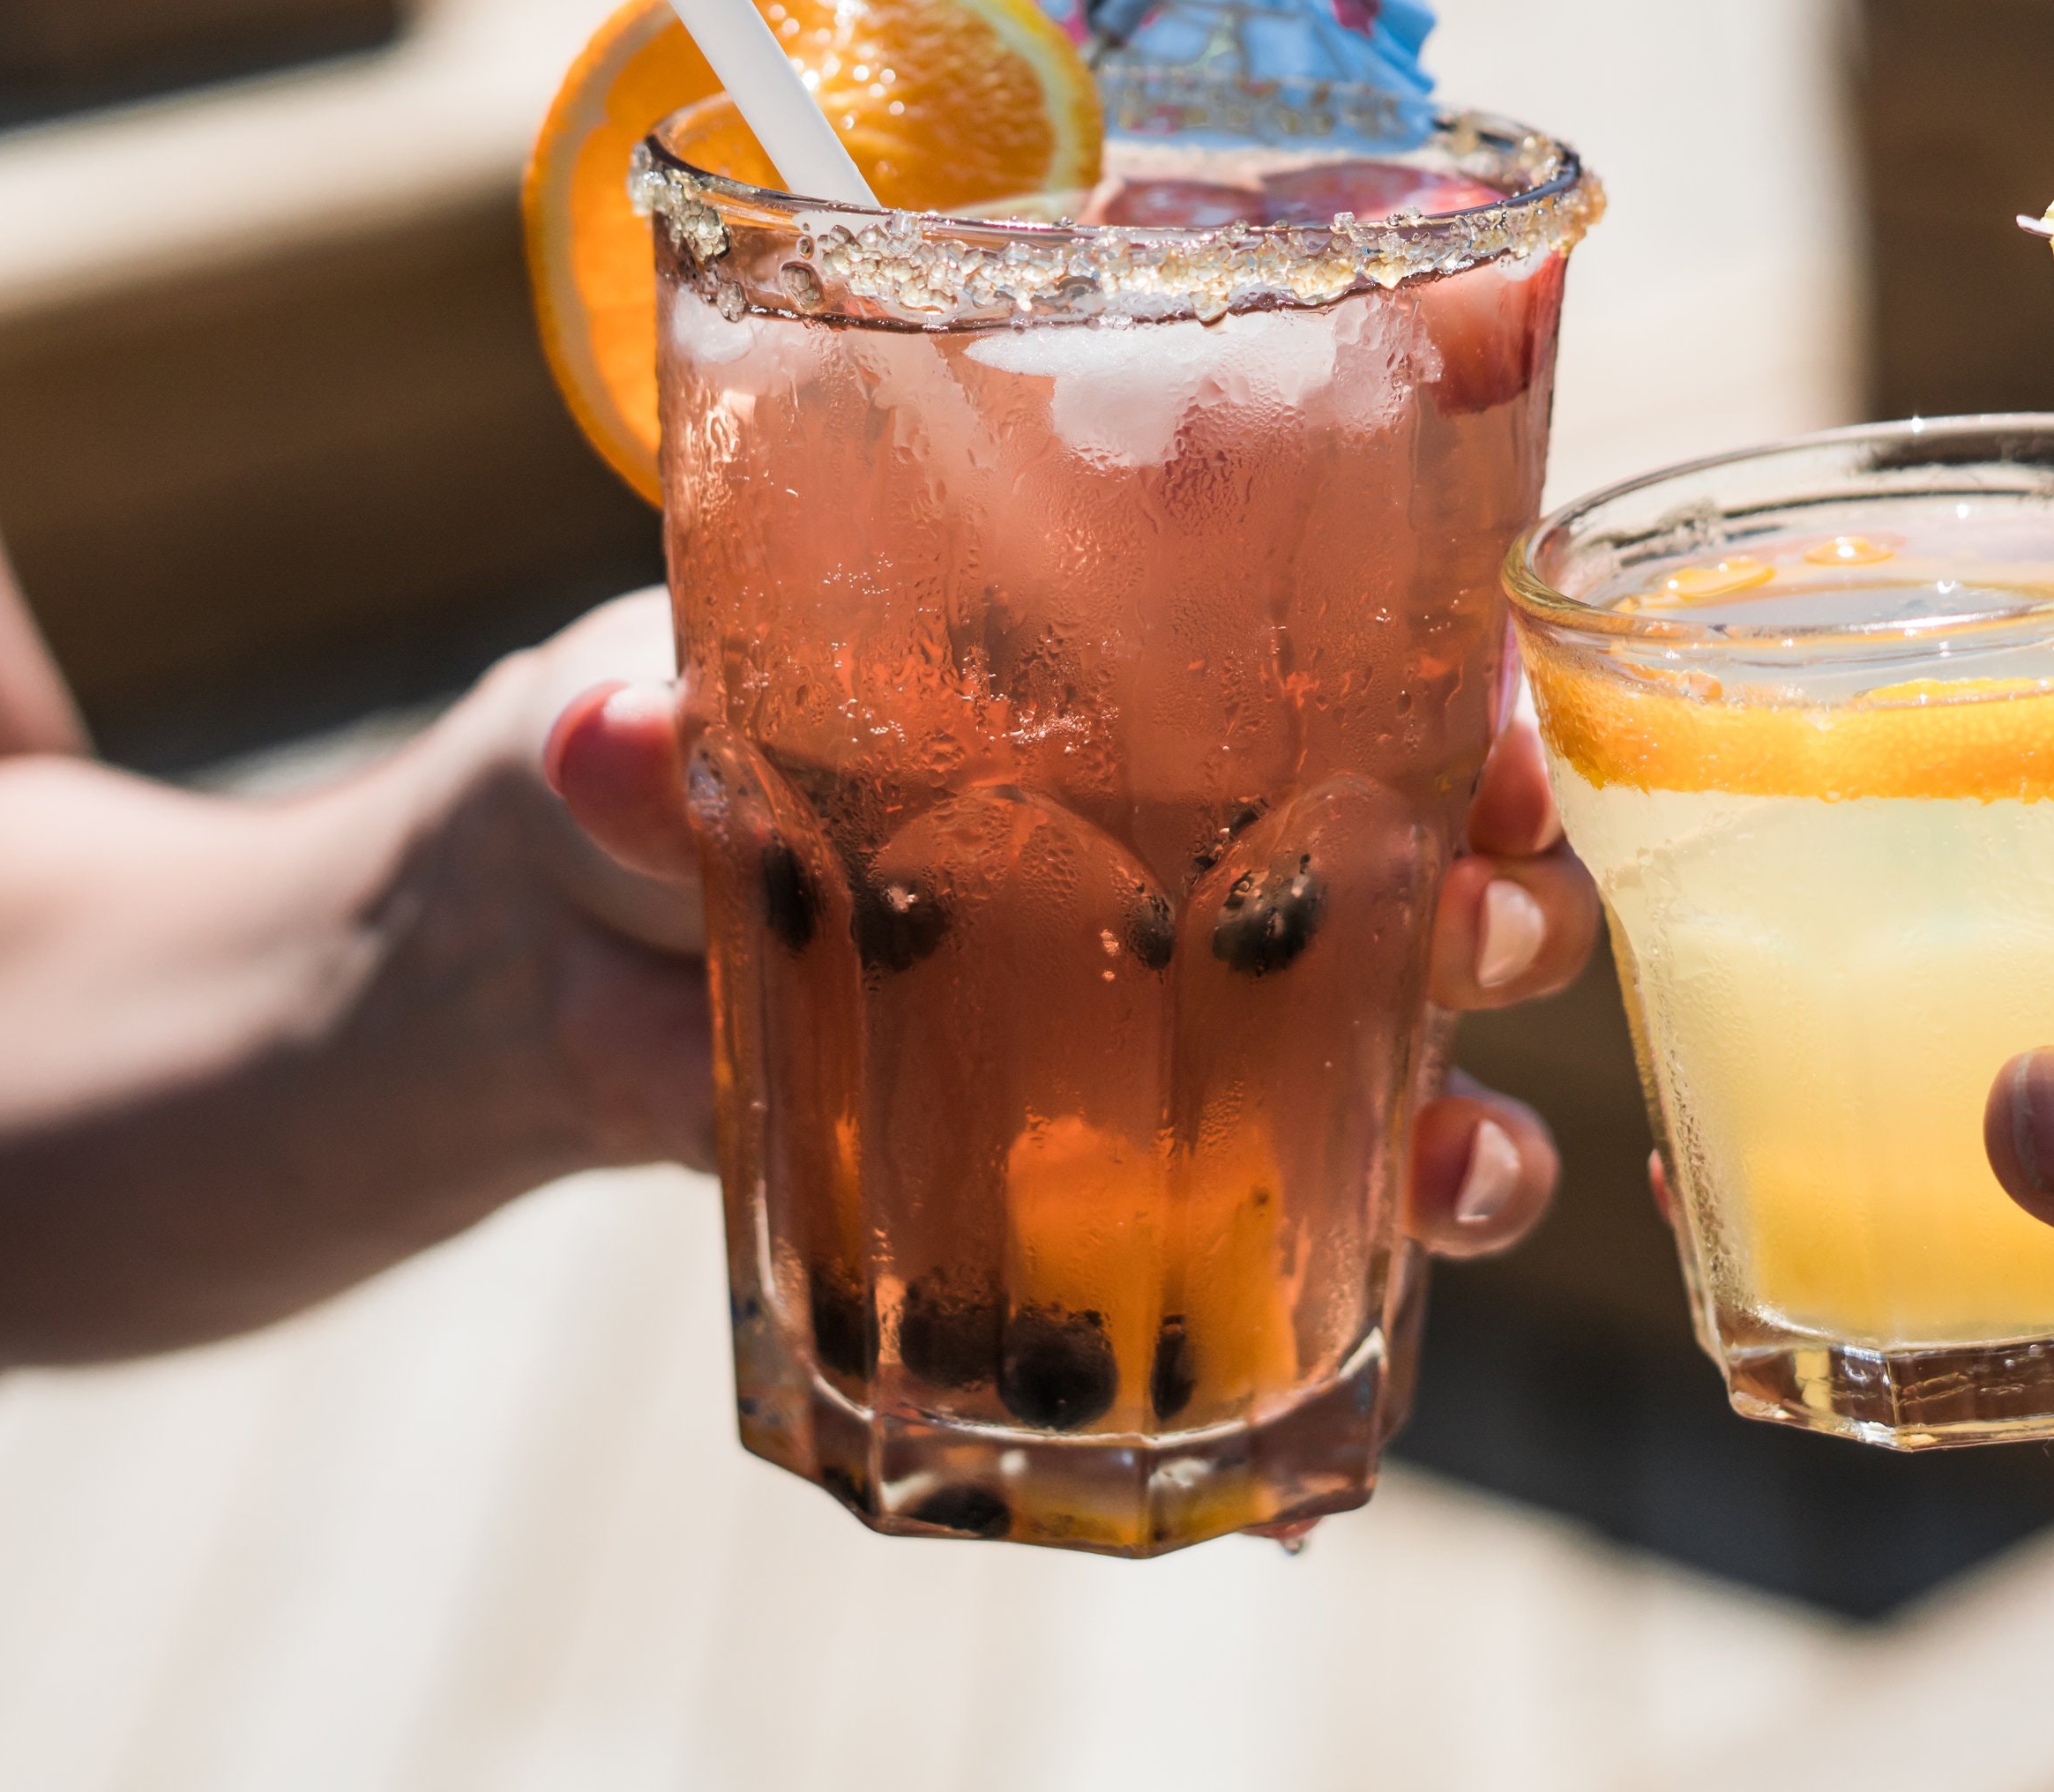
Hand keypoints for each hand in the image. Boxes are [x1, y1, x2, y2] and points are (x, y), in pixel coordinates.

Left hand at [541, 663, 1598, 1254]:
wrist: (544, 975)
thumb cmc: (625, 776)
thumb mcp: (619, 728)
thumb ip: (629, 739)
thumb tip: (624, 739)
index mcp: (1125, 667)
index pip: (1364, 639)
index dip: (1472, 683)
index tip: (1499, 736)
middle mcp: (1204, 830)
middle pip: (1438, 854)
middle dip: (1509, 900)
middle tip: (1476, 931)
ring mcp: (1182, 1016)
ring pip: (1409, 1060)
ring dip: (1476, 1123)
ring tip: (1461, 1170)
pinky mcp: (1117, 1174)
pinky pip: (1272, 1246)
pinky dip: (1329, 1327)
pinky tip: (1338, 1413)